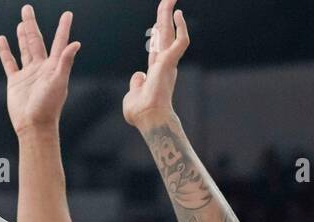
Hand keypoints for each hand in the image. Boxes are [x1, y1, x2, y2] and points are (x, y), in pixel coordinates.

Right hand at [0, 6, 80, 135]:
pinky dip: (5, 51)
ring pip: (24, 49)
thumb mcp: (58, 82)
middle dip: (32, 25)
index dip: (63, 28)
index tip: (68, 14)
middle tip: (27, 8)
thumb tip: (76, 43)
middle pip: (36, 41)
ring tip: (21, 22)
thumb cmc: (48, 107)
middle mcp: (41, 68)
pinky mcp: (15, 82)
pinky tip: (2, 40)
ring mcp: (28, 74)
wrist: (33, 126)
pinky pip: (9, 62)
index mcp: (54, 66)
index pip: (59, 43)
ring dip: (22, 36)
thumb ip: (65, 62)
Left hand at [122, 0, 189, 129]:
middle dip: (165, 17)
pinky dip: (181, 27)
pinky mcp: (170, 62)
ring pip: (171, 33)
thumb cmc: (140, 112)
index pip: (157, 48)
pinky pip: (180, 41)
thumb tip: (138, 75)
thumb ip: (136, 84)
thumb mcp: (133, 95)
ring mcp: (168, 62)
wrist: (148, 118)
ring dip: (170, 15)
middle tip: (168, 0)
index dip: (156, 35)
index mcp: (156, 71)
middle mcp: (164, 64)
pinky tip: (178, 13)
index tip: (155, 24)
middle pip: (164, 35)